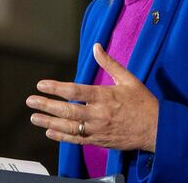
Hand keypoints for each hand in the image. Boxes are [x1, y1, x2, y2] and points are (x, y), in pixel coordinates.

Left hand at [26, 43, 158, 151]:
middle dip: (46, 105)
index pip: (75, 91)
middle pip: (67, 110)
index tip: (42, 84)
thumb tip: (96, 47)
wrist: (156, 129)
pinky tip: (49, 132)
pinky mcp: (99, 141)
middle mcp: (99, 114)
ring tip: (34, 117)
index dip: (56, 88)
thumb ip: (110, 63)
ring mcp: (98, 129)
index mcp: (106, 96)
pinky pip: (76, 140)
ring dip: (49, 122)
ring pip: (68, 127)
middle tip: (30, 101)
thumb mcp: (129, 79)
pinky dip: (61, 137)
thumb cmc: (143, 102)